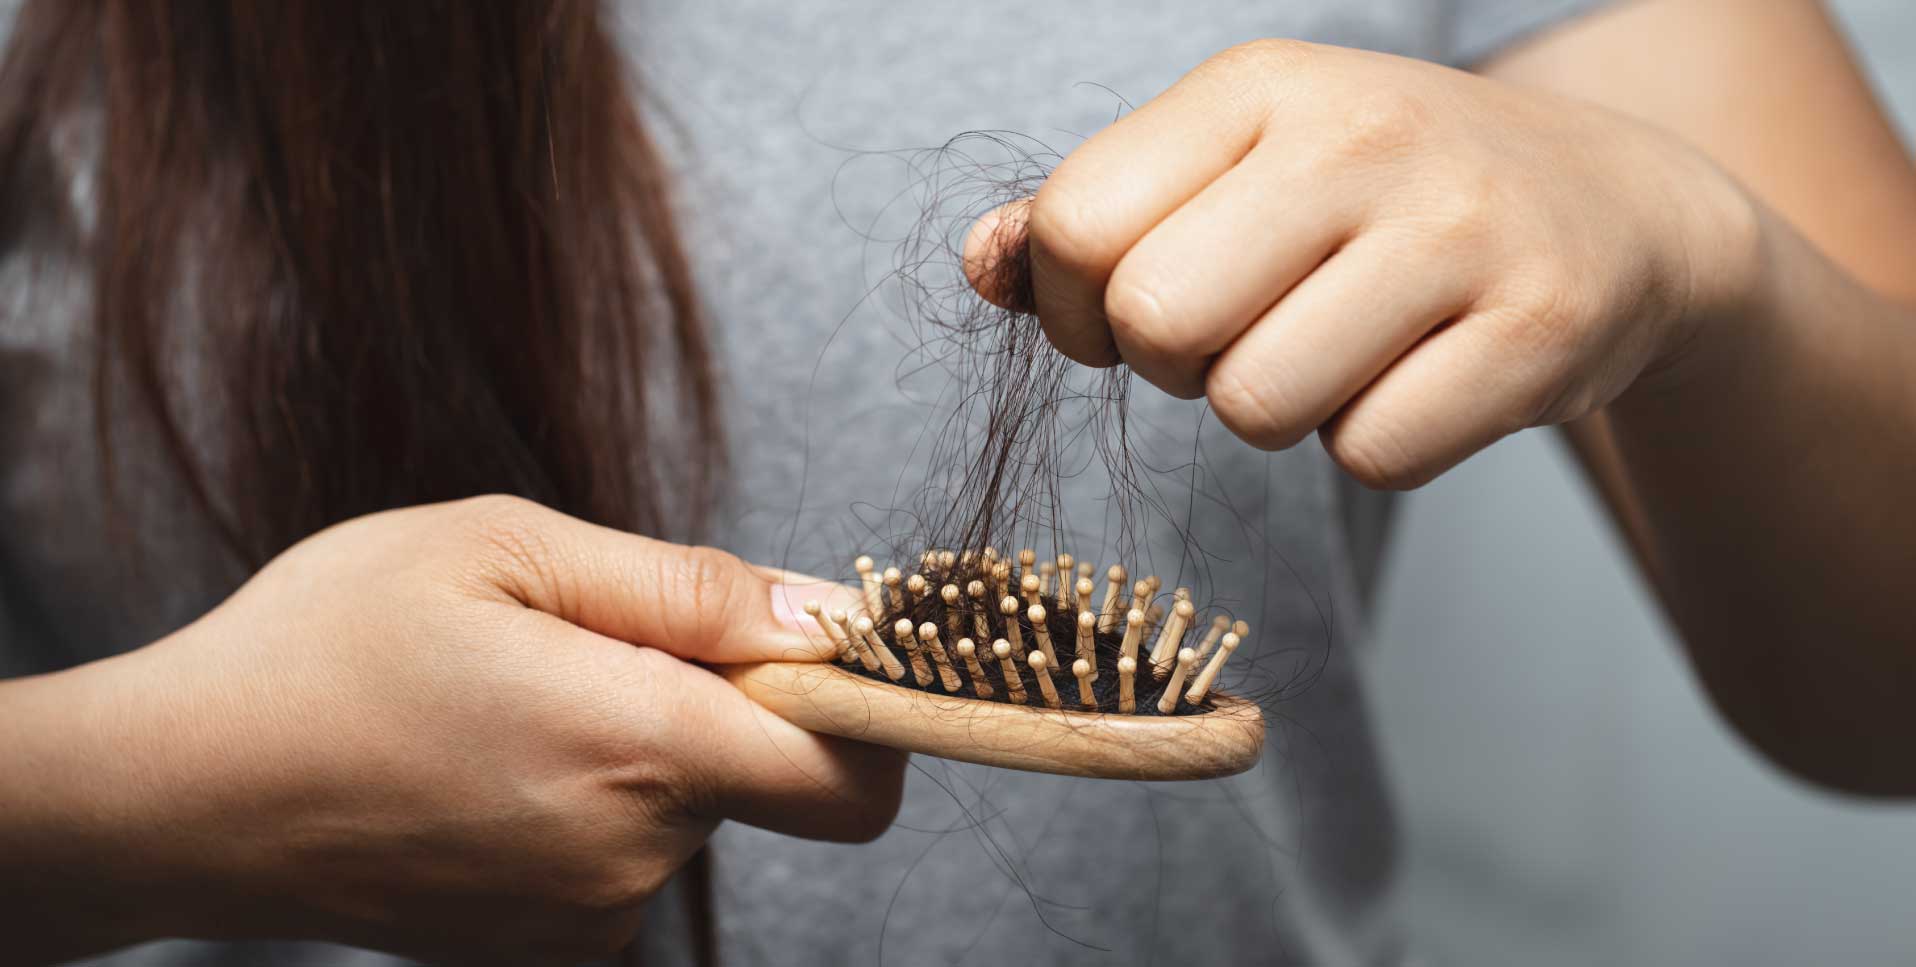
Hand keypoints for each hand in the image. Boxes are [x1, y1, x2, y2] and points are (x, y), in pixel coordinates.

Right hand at [0, 496, 900, 964]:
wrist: (177, 793)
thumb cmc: (325, 647)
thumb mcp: (504, 549)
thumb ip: (687, 588)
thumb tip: (825, 615)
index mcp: (635, 745)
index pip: (851, 775)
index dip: (868, 709)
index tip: (820, 653)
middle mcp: (629, 856)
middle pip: (763, 776)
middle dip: (713, 700)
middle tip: (582, 642)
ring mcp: (584, 918)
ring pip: (685, 809)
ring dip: (636, 747)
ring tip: (507, 702)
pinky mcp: (543, 949)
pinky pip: (623, 855)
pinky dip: (590, 803)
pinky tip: (488, 764)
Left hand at [968, 39, 1758, 487]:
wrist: (1616, 210)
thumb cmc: (1382, 198)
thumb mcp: (1237, 166)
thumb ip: (1094, 215)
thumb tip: (981, 266)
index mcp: (1259, 87)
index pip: (1076, 225)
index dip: (1076, 308)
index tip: (1130, 314)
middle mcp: (1359, 135)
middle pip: (1155, 323)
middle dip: (1177, 366)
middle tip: (1243, 337)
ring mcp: (1460, 228)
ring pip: (1257, 407)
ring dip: (1278, 411)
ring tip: (1340, 349)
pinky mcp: (1539, 328)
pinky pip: (1372, 456)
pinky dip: (1379, 444)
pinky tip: (1422, 376)